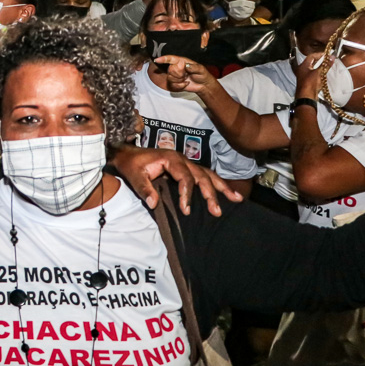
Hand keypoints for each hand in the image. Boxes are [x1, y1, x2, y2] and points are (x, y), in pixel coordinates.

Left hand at [110, 146, 242, 215]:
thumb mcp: (134, 175)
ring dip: (222, 187)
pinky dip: (217, 184)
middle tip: (216, 211)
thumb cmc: (131, 164)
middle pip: (202, 176)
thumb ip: (143, 188)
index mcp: (171, 159)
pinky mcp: (186, 168)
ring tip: (237, 199)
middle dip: (211, 194)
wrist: (127, 154)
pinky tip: (228, 193)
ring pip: (208, 174)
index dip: (187, 194)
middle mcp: (182, 159)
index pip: (185, 177)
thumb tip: (153, 203)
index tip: (186, 210)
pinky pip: (205, 175)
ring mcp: (186, 163)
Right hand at [155, 55, 215, 93]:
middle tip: (186, 75)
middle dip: (178, 74)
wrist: (203, 85)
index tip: (157, 60)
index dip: (164, 59)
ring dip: (179, 80)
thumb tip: (186, 66)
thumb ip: (194, 67)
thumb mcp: (201, 69)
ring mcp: (175, 75)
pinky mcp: (174, 83)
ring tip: (186, 79)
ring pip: (170, 78)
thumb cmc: (202, 75)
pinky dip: (180, 86)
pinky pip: (172, 85)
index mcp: (182, 61)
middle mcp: (177, 67)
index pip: (171, 59)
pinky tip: (185, 84)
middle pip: (170, 70)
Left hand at [295, 52, 325, 99]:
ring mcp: (304, 75)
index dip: (319, 54)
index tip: (327, 55)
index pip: (311, 56)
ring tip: (328, 64)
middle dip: (320, 60)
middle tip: (329, 59)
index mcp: (303, 66)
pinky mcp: (307, 81)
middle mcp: (302, 69)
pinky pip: (314, 73)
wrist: (306, 97)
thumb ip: (325, 64)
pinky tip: (325, 72)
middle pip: (312, 61)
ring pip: (313, 68)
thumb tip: (332, 57)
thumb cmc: (311, 83)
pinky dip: (319, 71)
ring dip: (320, 66)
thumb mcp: (319, 72)